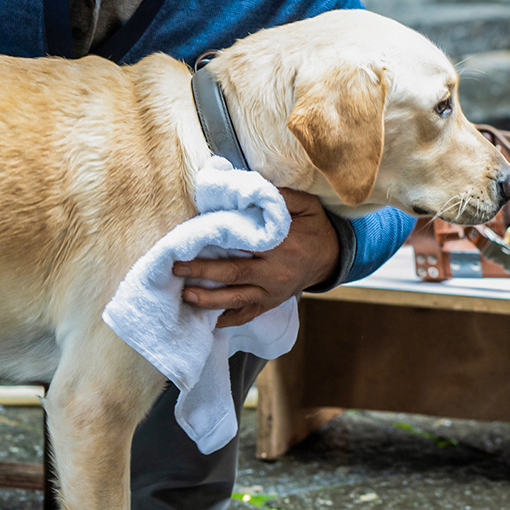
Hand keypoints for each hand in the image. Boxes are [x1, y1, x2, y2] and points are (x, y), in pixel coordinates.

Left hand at [174, 189, 339, 327]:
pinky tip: (208, 321)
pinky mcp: (272, 303)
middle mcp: (276, 271)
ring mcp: (273, 291)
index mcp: (281, 244)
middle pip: (232, 273)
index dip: (215, 242)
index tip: (191, 238)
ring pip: (235, 298)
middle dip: (201, 271)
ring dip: (208, 299)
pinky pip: (247, 315)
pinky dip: (227, 320)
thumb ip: (280, 196)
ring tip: (185, 295)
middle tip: (176, 267)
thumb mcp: (305, 205)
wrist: (333, 257)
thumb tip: (249, 189)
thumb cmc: (315, 227)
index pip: (242, 243)